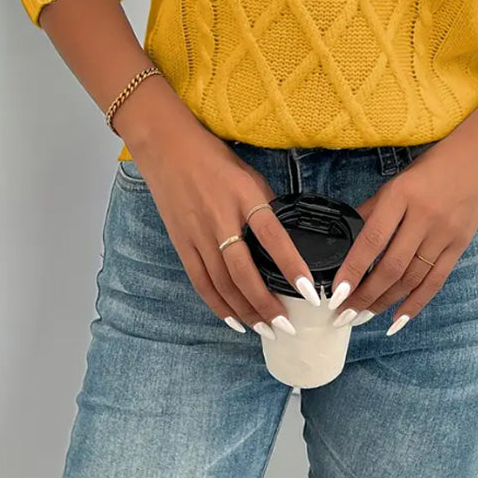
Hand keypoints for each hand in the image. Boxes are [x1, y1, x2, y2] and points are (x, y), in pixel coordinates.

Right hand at [127, 127, 321, 337]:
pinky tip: (234, 322)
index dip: (291, 265)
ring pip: (222, 283)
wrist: (166, 146)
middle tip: (287, 326)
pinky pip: (200, 281)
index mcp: (243, 195)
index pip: (272, 236)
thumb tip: (284, 238)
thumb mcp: (248, 174)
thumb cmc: (213, 157)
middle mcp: (220, 218)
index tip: (310, 290)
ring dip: (245, 311)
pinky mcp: (181, 243)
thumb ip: (265, 205)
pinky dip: (217, 305)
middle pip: (244, 271)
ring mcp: (197, 233)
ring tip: (267, 330)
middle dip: (266, 303)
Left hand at [326, 134, 477, 334]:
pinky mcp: (459, 245)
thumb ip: (374, 208)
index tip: (336, 293)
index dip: (353, 270)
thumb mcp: (398, 179)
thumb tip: (348, 233)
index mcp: (401, 195)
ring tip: (362, 317)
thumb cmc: (434, 164)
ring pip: (411, 278)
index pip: (372, 240)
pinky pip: (435, 281)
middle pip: (391, 267)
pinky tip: (397, 320)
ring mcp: (444, 234)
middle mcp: (423, 217)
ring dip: (385, 302)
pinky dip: (415, 304)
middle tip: (343, 315)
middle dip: (364, 296)